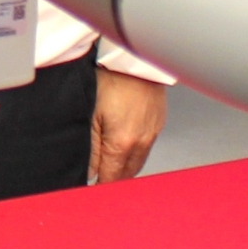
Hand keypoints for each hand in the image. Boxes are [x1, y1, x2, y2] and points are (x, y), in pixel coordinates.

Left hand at [89, 69, 167, 183]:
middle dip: (113, 179)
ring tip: (109, 164)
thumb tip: (89, 173)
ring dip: (124, 166)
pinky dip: (135, 150)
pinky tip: (124, 143)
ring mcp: (153, 131)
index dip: (100, 186)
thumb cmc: (108, 79)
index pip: (112, 178)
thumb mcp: (90, 115)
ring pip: (138, 161)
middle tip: (98, 179)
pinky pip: (146, 145)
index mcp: (123, 142)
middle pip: (127, 173)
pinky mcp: (158, 122)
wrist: (133, 58)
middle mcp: (142, 140)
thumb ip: (90, 149)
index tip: (92, 190)